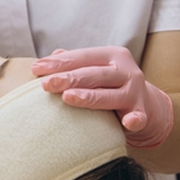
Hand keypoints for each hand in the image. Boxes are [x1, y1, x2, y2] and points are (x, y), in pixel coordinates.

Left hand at [32, 45, 174, 148]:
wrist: (142, 101)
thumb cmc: (107, 83)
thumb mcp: (93, 68)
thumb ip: (74, 63)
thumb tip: (52, 56)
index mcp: (112, 55)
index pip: (82, 56)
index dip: (59, 63)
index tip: (36, 69)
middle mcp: (127, 70)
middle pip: (94, 74)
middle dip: (69, 78)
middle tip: (46, 84)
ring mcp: (136, 92)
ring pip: (111, 94)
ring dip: (89, 97)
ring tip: (67, 98)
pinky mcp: (142, 112)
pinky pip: (138, 117)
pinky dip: (135, 120)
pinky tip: (128, 123)